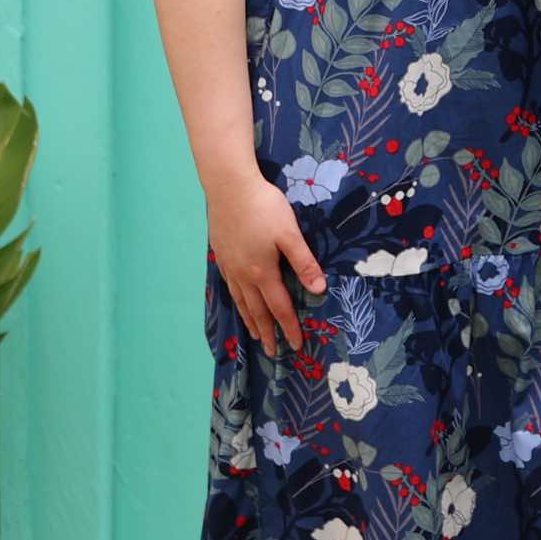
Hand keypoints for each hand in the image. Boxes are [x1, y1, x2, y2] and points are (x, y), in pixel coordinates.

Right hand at [205, 170, 326, 355]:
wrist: (228, 187)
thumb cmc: (264, 207)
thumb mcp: (289, 233)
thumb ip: (304, 262)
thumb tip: (319, 289)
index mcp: (263, 272)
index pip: (279, 308)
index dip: (289, 328)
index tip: (296, 345)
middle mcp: (244, 275)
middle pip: (257, 311)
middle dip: (267, 332)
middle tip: (273, 352)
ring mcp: (230, 266)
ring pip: (241, 302)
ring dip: (250, 321)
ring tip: (256, 335)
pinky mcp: (221, 255)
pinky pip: (230, 288)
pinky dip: (237, 302)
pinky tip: (238, 301)